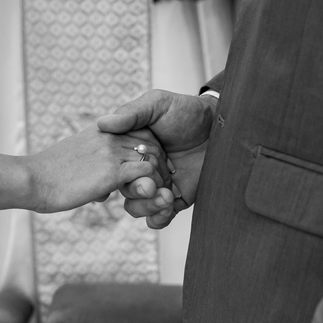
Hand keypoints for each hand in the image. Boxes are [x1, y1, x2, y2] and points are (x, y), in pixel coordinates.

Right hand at [26, 127, 170, 213]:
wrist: (32, 179)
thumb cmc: (48, 176)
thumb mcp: (75, 164)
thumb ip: (94, 171)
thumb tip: (104, 193)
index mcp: (102, 132)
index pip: (141, 134)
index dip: (149, 154)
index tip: (149, 173)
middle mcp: (110, 137)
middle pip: (152, 145)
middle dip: (159, 168)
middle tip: (157, 188)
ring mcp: (112, 153)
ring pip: (152, 160)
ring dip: (157, 180)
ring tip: (153, 196)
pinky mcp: (112, 172)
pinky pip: (146, 175)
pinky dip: (151, 190)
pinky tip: (145, 201)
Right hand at [97, 90, 216, 226]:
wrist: (220, 126)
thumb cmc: (187, 111)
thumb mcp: (157, 104)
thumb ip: (131, 113)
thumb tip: (102, 123)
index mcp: (130, 150)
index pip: (112, 169)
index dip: (113, 175)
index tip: (125, 173)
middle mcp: (141, 169)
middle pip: (125, 191)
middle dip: (136, 192)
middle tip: (151, 186)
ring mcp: (158, 185)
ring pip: (138, 208)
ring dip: (147, 207)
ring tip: (166, 197)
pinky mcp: (175, 199)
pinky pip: (159, 217)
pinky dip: (159, 218)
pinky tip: (168, 207)